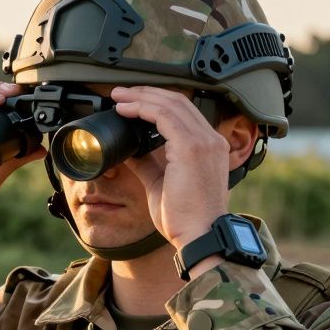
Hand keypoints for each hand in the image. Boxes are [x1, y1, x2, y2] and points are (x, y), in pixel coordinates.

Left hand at [111, 86, 230, 250]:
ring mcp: (204, 142)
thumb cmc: (186, 219)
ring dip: (141, 97)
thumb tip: (129, 150)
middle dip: (146, 93)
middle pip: (178, 101)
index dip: (157, 102)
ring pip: (171, 104)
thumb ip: (148, 164)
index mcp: (209, 148)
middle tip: (121, 93)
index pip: (184, 112)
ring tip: (119, 97)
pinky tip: (126, 110)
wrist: (200, 236)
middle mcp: (211, 140)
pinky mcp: (191, 148)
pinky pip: (165, 116)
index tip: (133, 102)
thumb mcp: (161, 185)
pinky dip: (143, 109)